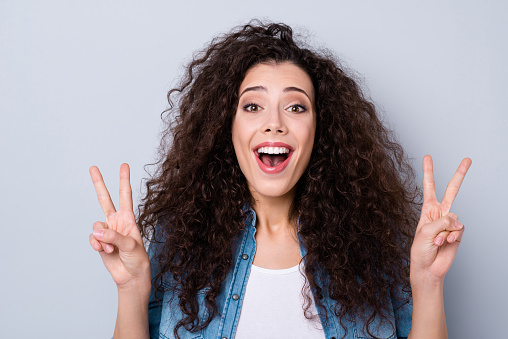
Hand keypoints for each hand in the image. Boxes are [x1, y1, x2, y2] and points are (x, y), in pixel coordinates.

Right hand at [89, 163, 149, 289]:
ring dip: (102, 237)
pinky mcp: (100, 242)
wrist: (131, 276)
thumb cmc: (137, 259)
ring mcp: (107, 231)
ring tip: (111, 248)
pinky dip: (96, 244)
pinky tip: (104, 250)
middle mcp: (116, 221)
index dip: (124, 180)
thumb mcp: (130, 245)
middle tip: (92, 167)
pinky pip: (93, 238)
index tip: (124, 165)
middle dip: (99, 183)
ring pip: (96, 225)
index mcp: (128, 218)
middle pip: (105, 198)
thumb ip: (114, 236)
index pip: (125, 195)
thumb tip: (96, 231)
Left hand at [410, 155, 471, 283]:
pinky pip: (459, 229)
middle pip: (452, 190)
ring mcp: (450, 223)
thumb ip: (441, 221)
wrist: (428, 268)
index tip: (428, 156)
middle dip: (460, 174)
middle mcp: (440, 213)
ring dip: (444, 232)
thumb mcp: (425, 231)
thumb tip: (456, 220)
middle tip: (468, 159)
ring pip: (454, 218)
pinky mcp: (458, 233)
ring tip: (437, 241)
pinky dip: (452, 236)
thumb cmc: (420, 250)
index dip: (428, 171)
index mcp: (427, 210)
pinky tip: (446, 243)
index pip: (429, 187)